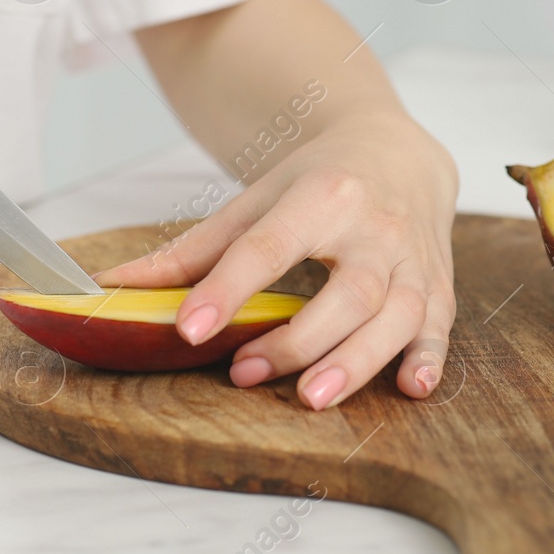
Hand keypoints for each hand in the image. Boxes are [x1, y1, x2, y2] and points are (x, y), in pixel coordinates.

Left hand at [94, 112, 458, 409]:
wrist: (398, 154)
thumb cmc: (317, 183)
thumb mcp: (255, 202)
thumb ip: (193, 251)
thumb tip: (113, 287)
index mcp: (320, 195)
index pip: (268, 246)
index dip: (228, 288)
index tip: (189, 328)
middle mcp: (375, 225)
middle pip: (346, 291)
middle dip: (298, 339)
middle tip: (245, 374)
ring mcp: (414, 257)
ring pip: (397, 314)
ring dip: (357, 360)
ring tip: (312, 399)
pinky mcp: (439, 284)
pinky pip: (440, 326)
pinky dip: (429, 359)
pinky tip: (411, 389)